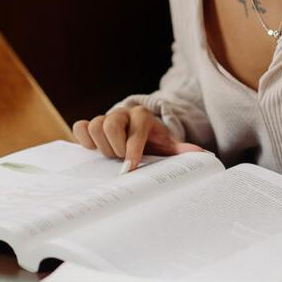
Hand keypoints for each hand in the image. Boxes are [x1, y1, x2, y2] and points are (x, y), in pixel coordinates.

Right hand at [72, 105, 204, 170]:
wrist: (139, 134)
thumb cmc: (153, 142)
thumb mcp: (167, 145)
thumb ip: (181, 150)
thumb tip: (201, 155)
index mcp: (143, 117)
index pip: (136, 130)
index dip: (132, 150)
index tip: (130, 168)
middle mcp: (123, 113)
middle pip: (110, 125)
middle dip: (115, 147)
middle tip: (121, 159)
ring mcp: (105, 117)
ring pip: (95, 126)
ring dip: (101, 145)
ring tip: (111, 155)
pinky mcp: (90, 124)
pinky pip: (80, 127)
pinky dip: (84, 139)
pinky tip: (95, 149)